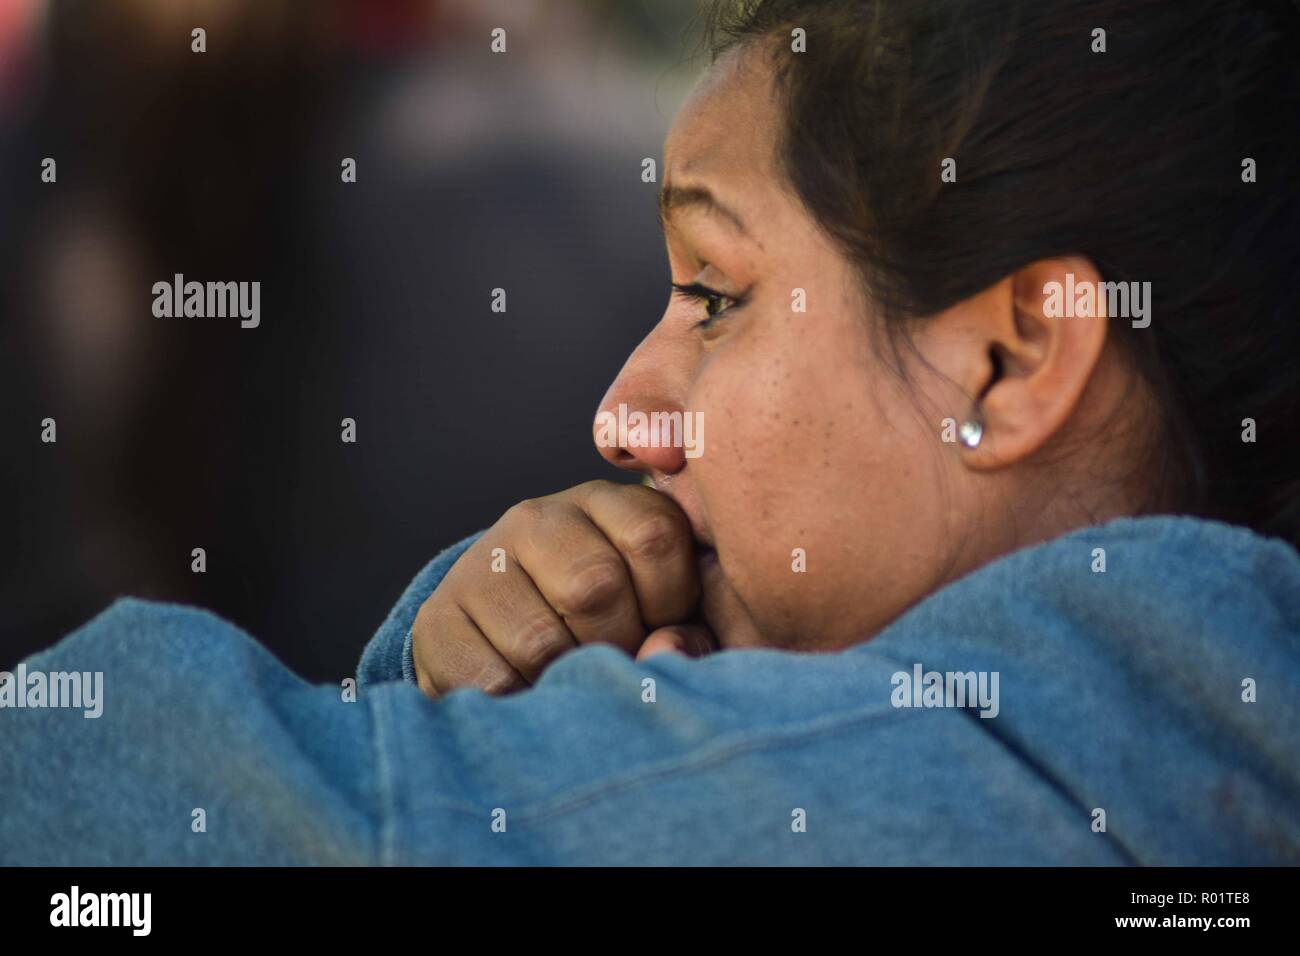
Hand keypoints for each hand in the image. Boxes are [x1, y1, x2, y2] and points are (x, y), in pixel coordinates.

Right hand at [411, 480, 712, 697]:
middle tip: (614, 662)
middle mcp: (539, 519)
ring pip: (541, 639)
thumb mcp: (660, 614)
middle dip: (616, 644)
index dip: (671, 600)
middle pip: (595, 585)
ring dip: (567, 679)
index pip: (653, 536)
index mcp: (606, 504)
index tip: (662, 625)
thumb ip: (689, 629)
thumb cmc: (610, 628)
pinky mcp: (437, 618)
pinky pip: (492, 677)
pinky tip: (531, 692)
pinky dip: (523, 702)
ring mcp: (480, 563)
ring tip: (573, 680)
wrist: (503, 644)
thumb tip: (666, 652)